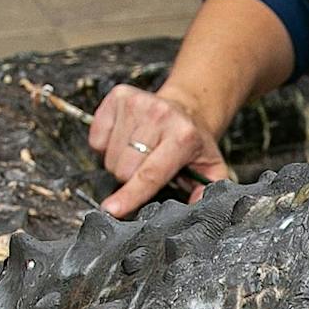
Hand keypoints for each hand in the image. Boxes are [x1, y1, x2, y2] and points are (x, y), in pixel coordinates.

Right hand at [89, 82, 230, 216]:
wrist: (188, 108)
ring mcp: (137, 103)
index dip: (130, 195)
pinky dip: (107, 146)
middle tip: (147, 170)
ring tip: (140, 153)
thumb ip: (206, 194)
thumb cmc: (194, 142)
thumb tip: (194, 212)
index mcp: (183, 138)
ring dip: (120, 163)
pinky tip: (126, 139)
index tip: (112, 210)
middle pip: (124, 170)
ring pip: (109, 157)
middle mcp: (160, 116)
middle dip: (131, 180)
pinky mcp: (119, 96)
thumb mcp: (212, 169)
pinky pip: (96, 139)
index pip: (149, 174)